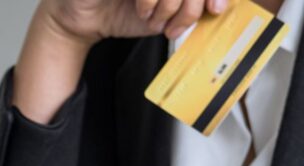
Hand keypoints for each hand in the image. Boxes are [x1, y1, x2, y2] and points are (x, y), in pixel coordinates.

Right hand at [43, 0, 228, 43]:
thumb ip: (191, 6)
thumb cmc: (124, 12)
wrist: (85, 19)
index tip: (215, 9)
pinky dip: (150, 2)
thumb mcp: (166, 13)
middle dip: (191, 7)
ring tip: (154, 20)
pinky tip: (142, 12)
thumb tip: (218, 6)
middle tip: (177, 24)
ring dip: (169, 7)